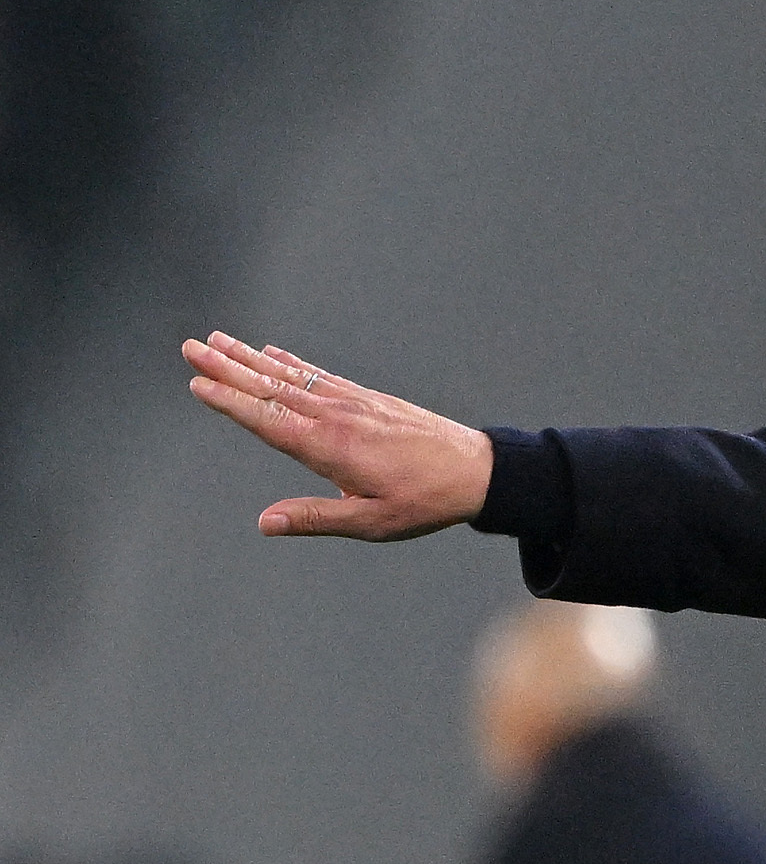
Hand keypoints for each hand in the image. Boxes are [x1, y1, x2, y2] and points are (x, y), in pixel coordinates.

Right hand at [182, 332, 494, 538]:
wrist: (476, 471)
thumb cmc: (424, 502)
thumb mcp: (371, 522)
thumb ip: (316, 518)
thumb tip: (265, 522)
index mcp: (329, 448)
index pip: (268, 420)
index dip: (230, 401)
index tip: (197, 382)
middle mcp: (336, 417)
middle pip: (271, 389)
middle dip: (228, 368)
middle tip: (190, 347)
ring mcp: (352, 403)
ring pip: (292, 376)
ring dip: (251, 359)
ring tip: (218, 341)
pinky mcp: (368, 399)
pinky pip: (320, 375)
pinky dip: (292, 362)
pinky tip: (272, 352)